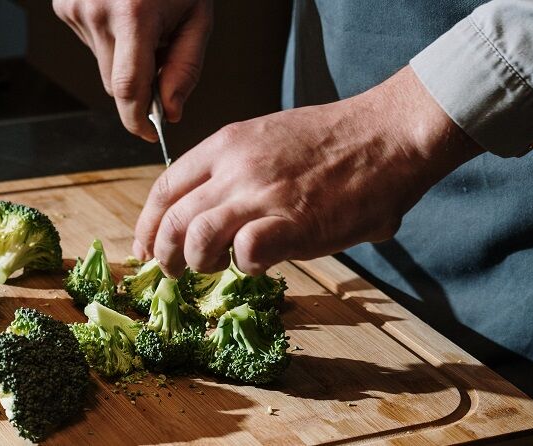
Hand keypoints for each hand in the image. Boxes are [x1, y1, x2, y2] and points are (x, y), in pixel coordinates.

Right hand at [53, 0, 212, 140]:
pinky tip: (122, 14)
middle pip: (115, 84)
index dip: (137, 120)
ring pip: (102, 66)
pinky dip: (109, 41)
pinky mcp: (62, 5)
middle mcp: (96, 11)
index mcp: (133, 15)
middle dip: (139, 86)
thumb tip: (171, 112)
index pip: (128, 88)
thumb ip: (185, 68)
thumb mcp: (197, 18)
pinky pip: (91, 44)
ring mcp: (74, 7)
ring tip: (142, 25)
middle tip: (161, 57)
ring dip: (124, 60)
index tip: (148, 134)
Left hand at [133, 67, 483, 276]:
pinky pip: (246, 254)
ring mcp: (263, 195)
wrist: (387, 135)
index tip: (145, 248)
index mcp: (226, 145)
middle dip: (164, 256)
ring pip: (197, 240)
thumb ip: (239, 172)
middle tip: (172, 272)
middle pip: (173, 221)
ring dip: (200, 265)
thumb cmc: (335, 141)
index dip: (148, 224)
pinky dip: (246, 266)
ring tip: (215, 269)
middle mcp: (235, 169)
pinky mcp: (293, 224)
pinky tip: (262, 263)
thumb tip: (221, 215)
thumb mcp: (270, 139)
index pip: (165, 189)